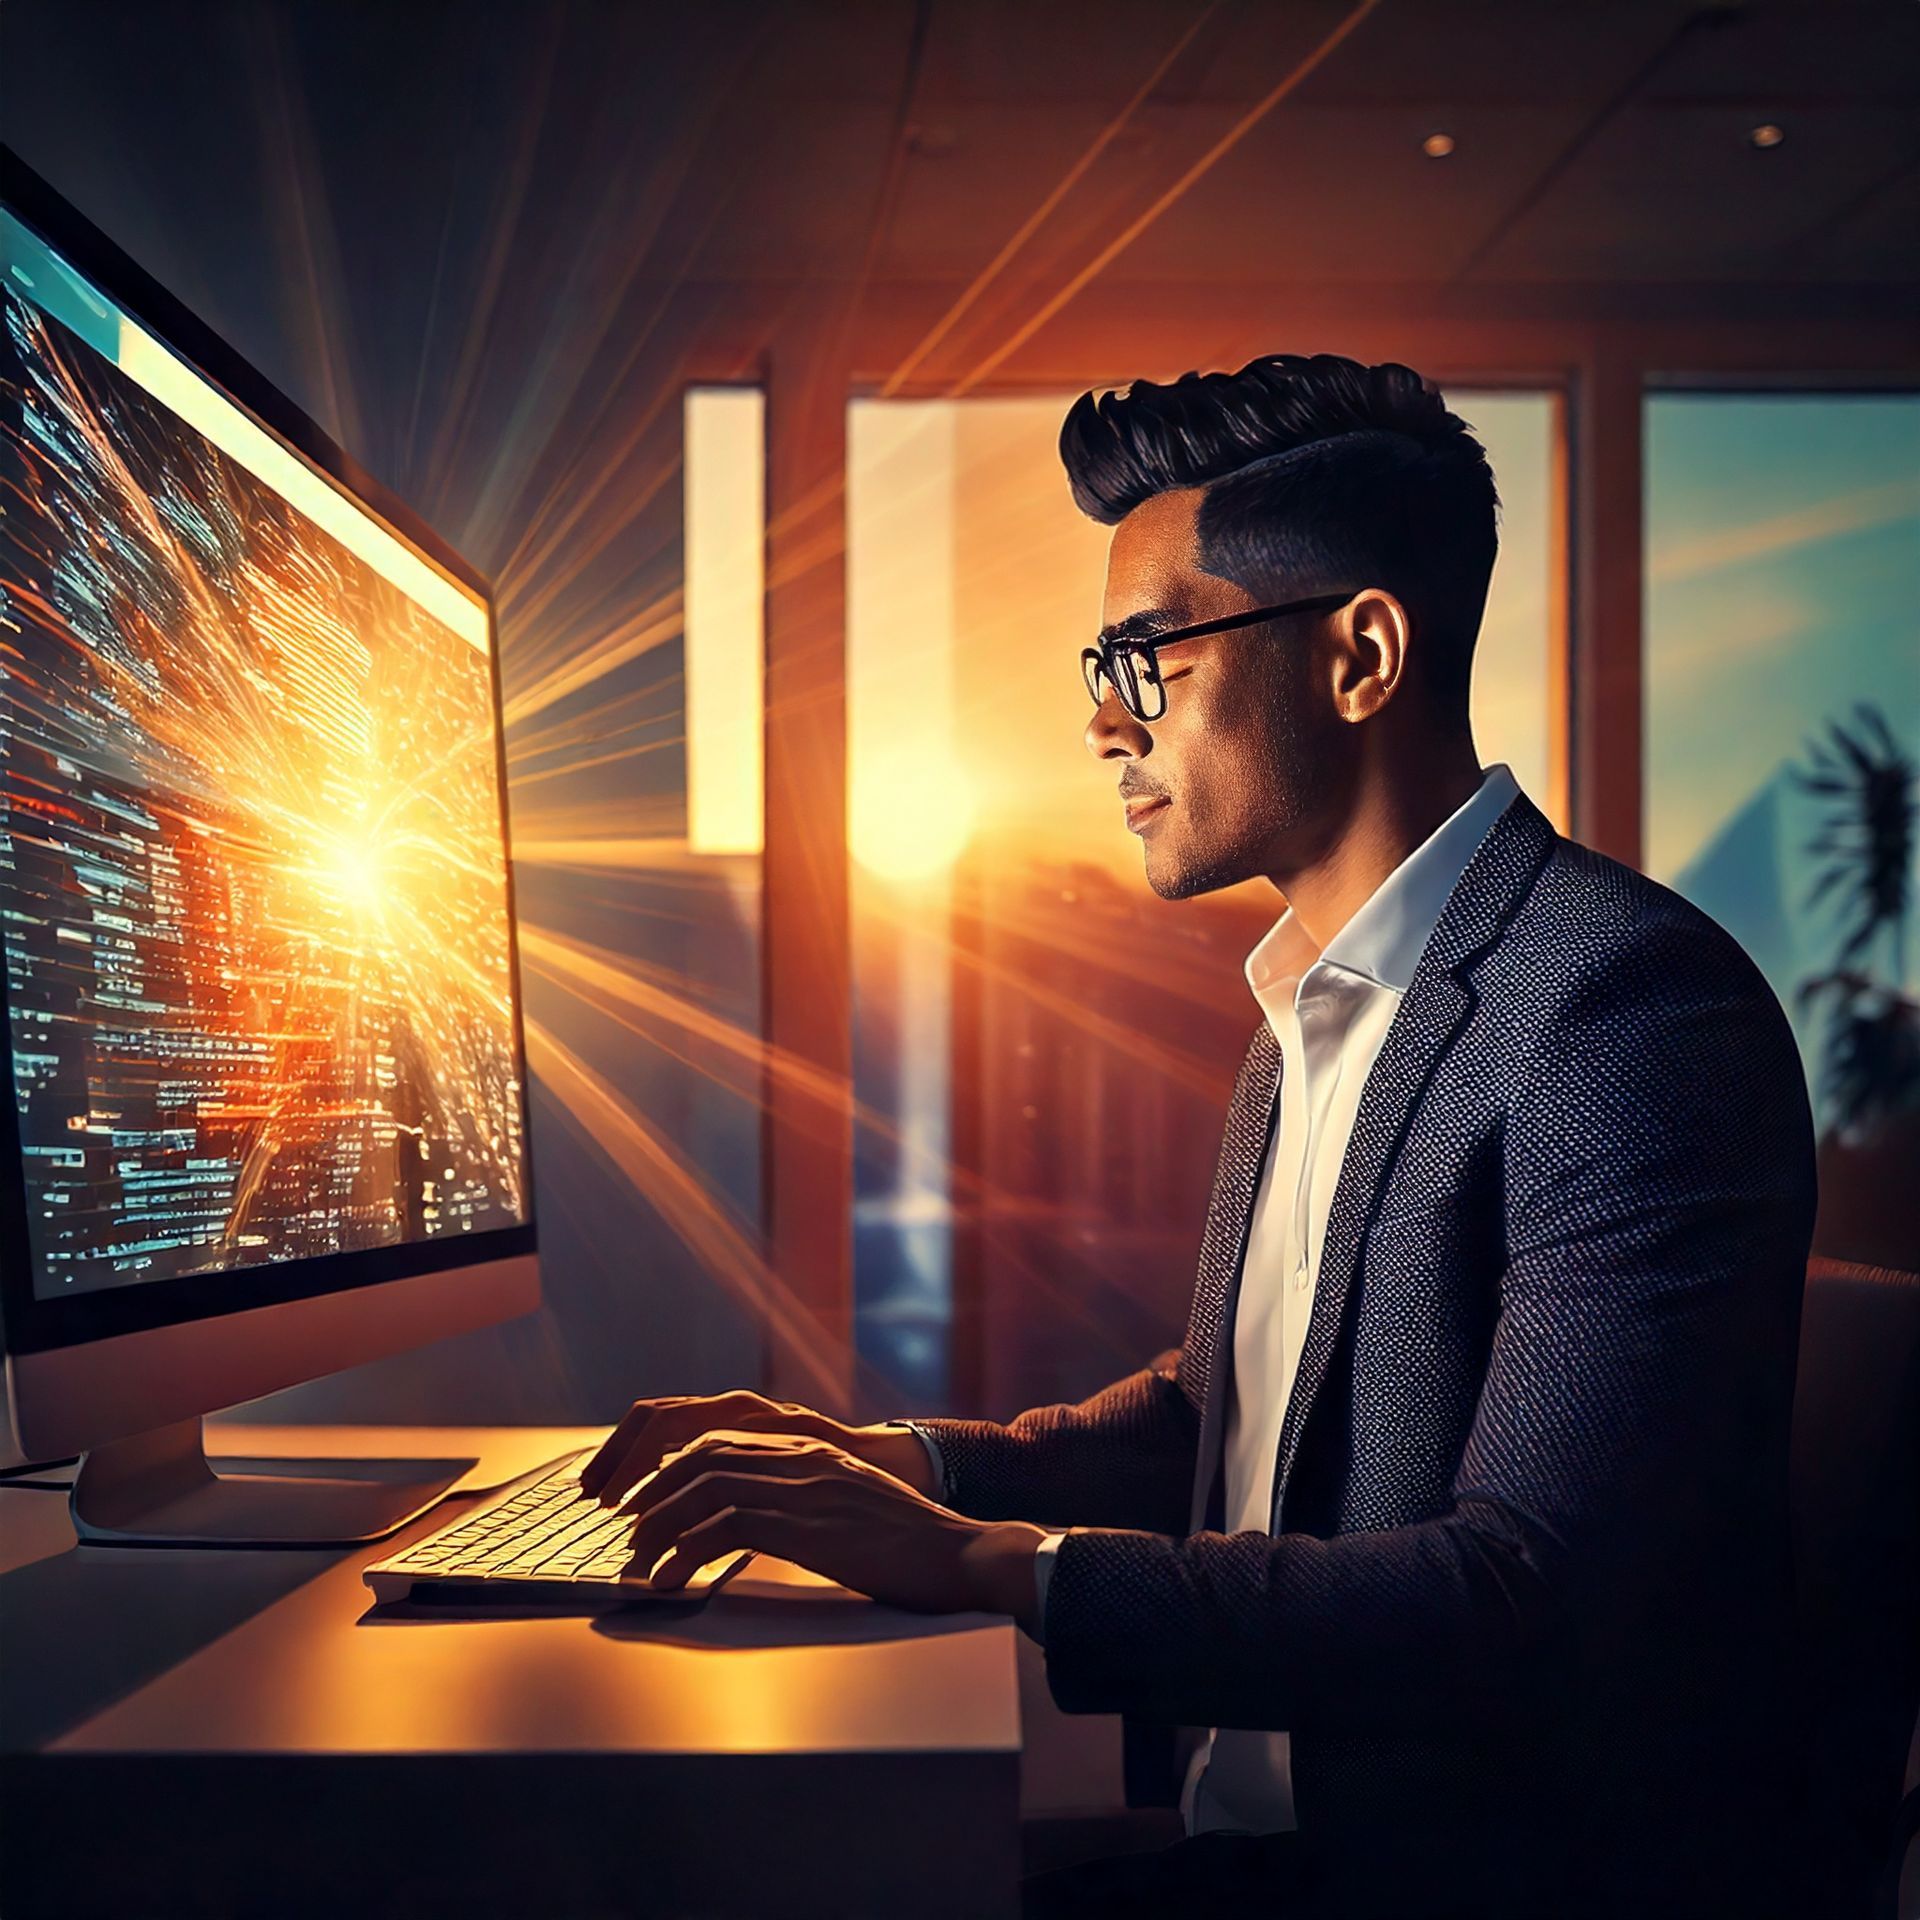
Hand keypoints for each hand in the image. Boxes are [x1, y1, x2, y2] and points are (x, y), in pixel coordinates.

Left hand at [614, 1428, 1045, 1628]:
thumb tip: (759, 1524)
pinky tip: (671, 1581)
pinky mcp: (805, 1525)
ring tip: (638, 1563)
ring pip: (704, 1489)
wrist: (960, 1554)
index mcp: (811, 1450)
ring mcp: (804, 1488)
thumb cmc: (911, 1545)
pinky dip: (685, 1554)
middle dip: (653, 1494)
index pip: (721, 1442)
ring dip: (659, 1527)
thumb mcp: (850, 1509)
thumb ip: (807, 1501)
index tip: (646, 1503)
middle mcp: (802, 1458)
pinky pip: (724, 1529)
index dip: (674, 1470)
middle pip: (701, 1457)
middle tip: (627, 1533)